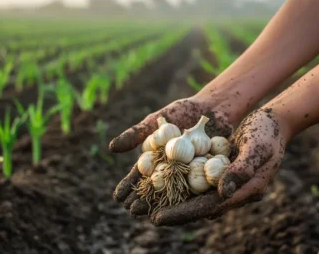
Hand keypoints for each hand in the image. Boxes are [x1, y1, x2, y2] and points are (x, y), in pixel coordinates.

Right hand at [111, 97, 232, 212]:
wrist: (214, 107)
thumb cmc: (182, 112)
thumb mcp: (156, 121)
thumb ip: (135, 134)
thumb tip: (111, 148)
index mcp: (157, 158)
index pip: (140, 175)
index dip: (129, 186)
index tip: (118, 197)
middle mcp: (172, 170)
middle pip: (155, 187)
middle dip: (143, 200)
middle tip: (132, 210)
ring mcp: (190, 175)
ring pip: (175, 193)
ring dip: (163, 205)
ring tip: (152, 216)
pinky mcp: (209, 176)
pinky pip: (199, 189)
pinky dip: (191, 200)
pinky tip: (182, 209)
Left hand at [150, 108, 287, 225]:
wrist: (269, 121)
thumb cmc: (267, 133)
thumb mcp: (258, 148)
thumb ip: (243, 170)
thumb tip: (224, 193)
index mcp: (243, 191)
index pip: (208, 207)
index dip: (182, 214)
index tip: (158, 218)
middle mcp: (229, 190)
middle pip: (194, 204)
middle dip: (167, 210)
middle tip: (140, 213)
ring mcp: (220, 179)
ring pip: (189, 192)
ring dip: (165, 196)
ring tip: (139, 202)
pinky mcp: (213, 167)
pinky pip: (190, 176)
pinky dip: (171, 178)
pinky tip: (152, 177)